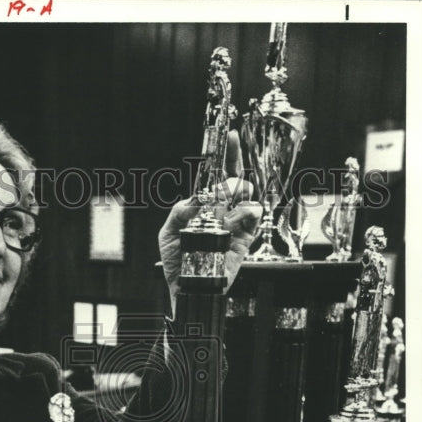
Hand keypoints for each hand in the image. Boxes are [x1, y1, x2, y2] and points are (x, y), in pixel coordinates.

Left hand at [158, 131, 262, 310]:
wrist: (188, 286)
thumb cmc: (178, 261)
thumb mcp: (168, 234)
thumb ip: (177, 214)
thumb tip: (192, 200)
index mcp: (204, 204)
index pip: (216, 174)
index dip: (225, 154)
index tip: (229, 136)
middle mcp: (221, 208)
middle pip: (234, 178)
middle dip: (229, 176)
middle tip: (221, 189)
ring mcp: (235, 220)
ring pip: (245, 192)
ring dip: (236, 193)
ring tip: (223, 210)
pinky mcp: (245, 234)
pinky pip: (253, 213)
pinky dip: (243, 212)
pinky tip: (231, 221)